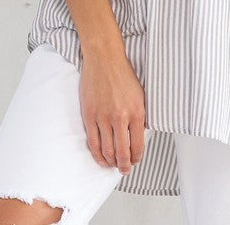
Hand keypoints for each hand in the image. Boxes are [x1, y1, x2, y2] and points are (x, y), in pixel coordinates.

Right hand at [79, 48, 145, 175]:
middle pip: (122, 152)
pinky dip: (97, 154)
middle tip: (124, 169)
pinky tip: (100, 158)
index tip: (135, 161)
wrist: (104, 59)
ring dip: (110, 162)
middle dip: (124, 166)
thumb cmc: (123, 74)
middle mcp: (120, 117)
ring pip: (107, 150)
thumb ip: (140, 116)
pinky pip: (93, 142)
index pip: (138, 145)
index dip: (136, 158)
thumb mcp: (140, 95)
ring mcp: (103, 117)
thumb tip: (138, 136)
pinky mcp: (89, 115)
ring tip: (112, 165)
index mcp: (136, 112)